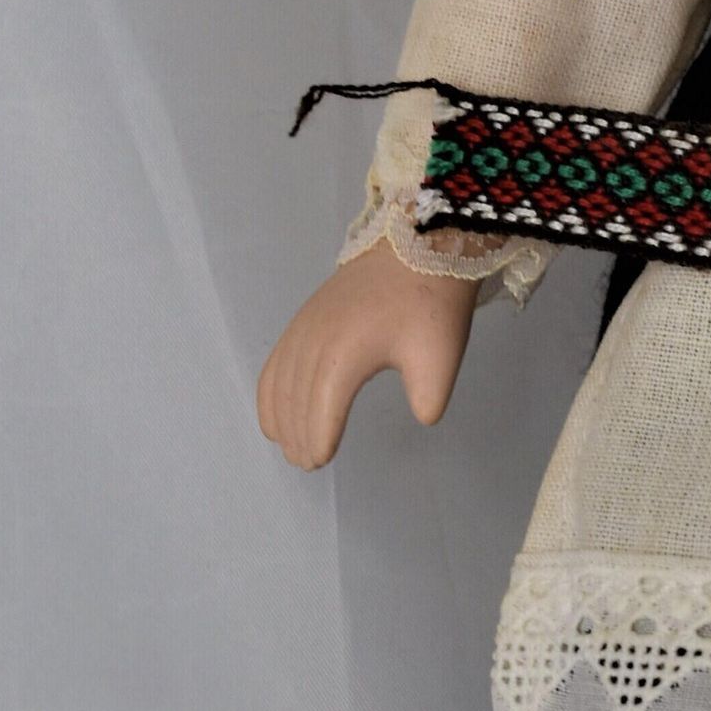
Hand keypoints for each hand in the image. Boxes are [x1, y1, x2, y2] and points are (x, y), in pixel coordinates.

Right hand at [257, 239, 477, 469]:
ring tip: (292, 447)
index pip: (322, 406)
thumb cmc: (432, 303)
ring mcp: (304, 327)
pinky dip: (269, 392)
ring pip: (279, 382)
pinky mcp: (303, 319)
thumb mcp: (441, 353)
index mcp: (346, 352)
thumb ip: (431, 394)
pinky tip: (274, 415)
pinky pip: (275, 362)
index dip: (318, 436)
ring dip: (281, 417)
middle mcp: (315, 340)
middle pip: (295, 398)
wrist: (418, 248)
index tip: (320, 461)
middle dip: (298, 434)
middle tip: (309, 463)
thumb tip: (424, 418)